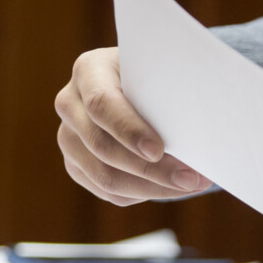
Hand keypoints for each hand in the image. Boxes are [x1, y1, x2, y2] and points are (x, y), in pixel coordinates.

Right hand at [55, 47, 211, 205]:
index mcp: (88, 71)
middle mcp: (70, 105)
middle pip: (102, 147)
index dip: (128, 130)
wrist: (137, 84)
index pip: (101, 104)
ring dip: (151, 187)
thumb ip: (167, 90)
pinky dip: (142, 193)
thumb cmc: (154, 74)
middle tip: (191, 178)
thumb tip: (193, 133)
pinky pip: (107, 191)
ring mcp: (68, 138)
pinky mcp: (76, 165)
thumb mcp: (159, 70)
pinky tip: (169, 187)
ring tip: (189, 185)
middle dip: (149, 169)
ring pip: (104, 177)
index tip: (158, 150)